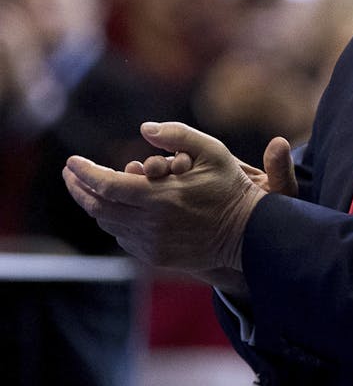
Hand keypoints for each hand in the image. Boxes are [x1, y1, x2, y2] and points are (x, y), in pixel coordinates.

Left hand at [63, 121, 265, 272]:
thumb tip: (144, 128)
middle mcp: (150, 223)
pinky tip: (121, 208)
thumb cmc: (231, 187)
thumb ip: (178, 135)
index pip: (106, 185)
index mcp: (160, 197)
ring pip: (108, 223)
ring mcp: (151, 243)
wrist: (248, 233)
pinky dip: (117, 221)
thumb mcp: (214, 151)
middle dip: (79, 188)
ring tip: (93, 189)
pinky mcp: (155, 256)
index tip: (71, 162)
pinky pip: (124, 238)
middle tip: (70, 174)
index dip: (83, 173)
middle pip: (98, 207)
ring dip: (97, 204)